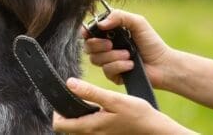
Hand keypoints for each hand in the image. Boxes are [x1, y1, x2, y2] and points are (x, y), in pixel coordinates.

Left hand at [53, 78, 194, 133]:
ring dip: (78, 114)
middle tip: (78, 96)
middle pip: (67, 126)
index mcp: (90, 127)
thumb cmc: (137, 114)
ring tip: (90, 100)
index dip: (58, 110)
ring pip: (77, 127)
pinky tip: (100, 108)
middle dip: (67, 111)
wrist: (154, 129)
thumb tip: (70, 84)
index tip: (66, 97)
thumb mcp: (113, 99)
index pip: (59, 125)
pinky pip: (88, 128)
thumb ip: (91, 93)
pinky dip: (88, 117)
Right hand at [83, 9, 172, 87]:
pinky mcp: (113, 75)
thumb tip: (100, 24)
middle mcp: (106, 47)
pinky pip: (106, 70)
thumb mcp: (137, 22)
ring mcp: (109, 61)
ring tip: (128, 54)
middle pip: (87, 47)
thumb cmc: (151, 42)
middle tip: (111, 44)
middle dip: (98, 45)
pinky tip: (130, 64)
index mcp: (110, 32)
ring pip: (96, 59)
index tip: (87, 33)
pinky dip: (119, 66)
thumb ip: (119, 16)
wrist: (163, 64)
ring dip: (113, 56)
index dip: (85, 33)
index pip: (89, 32)